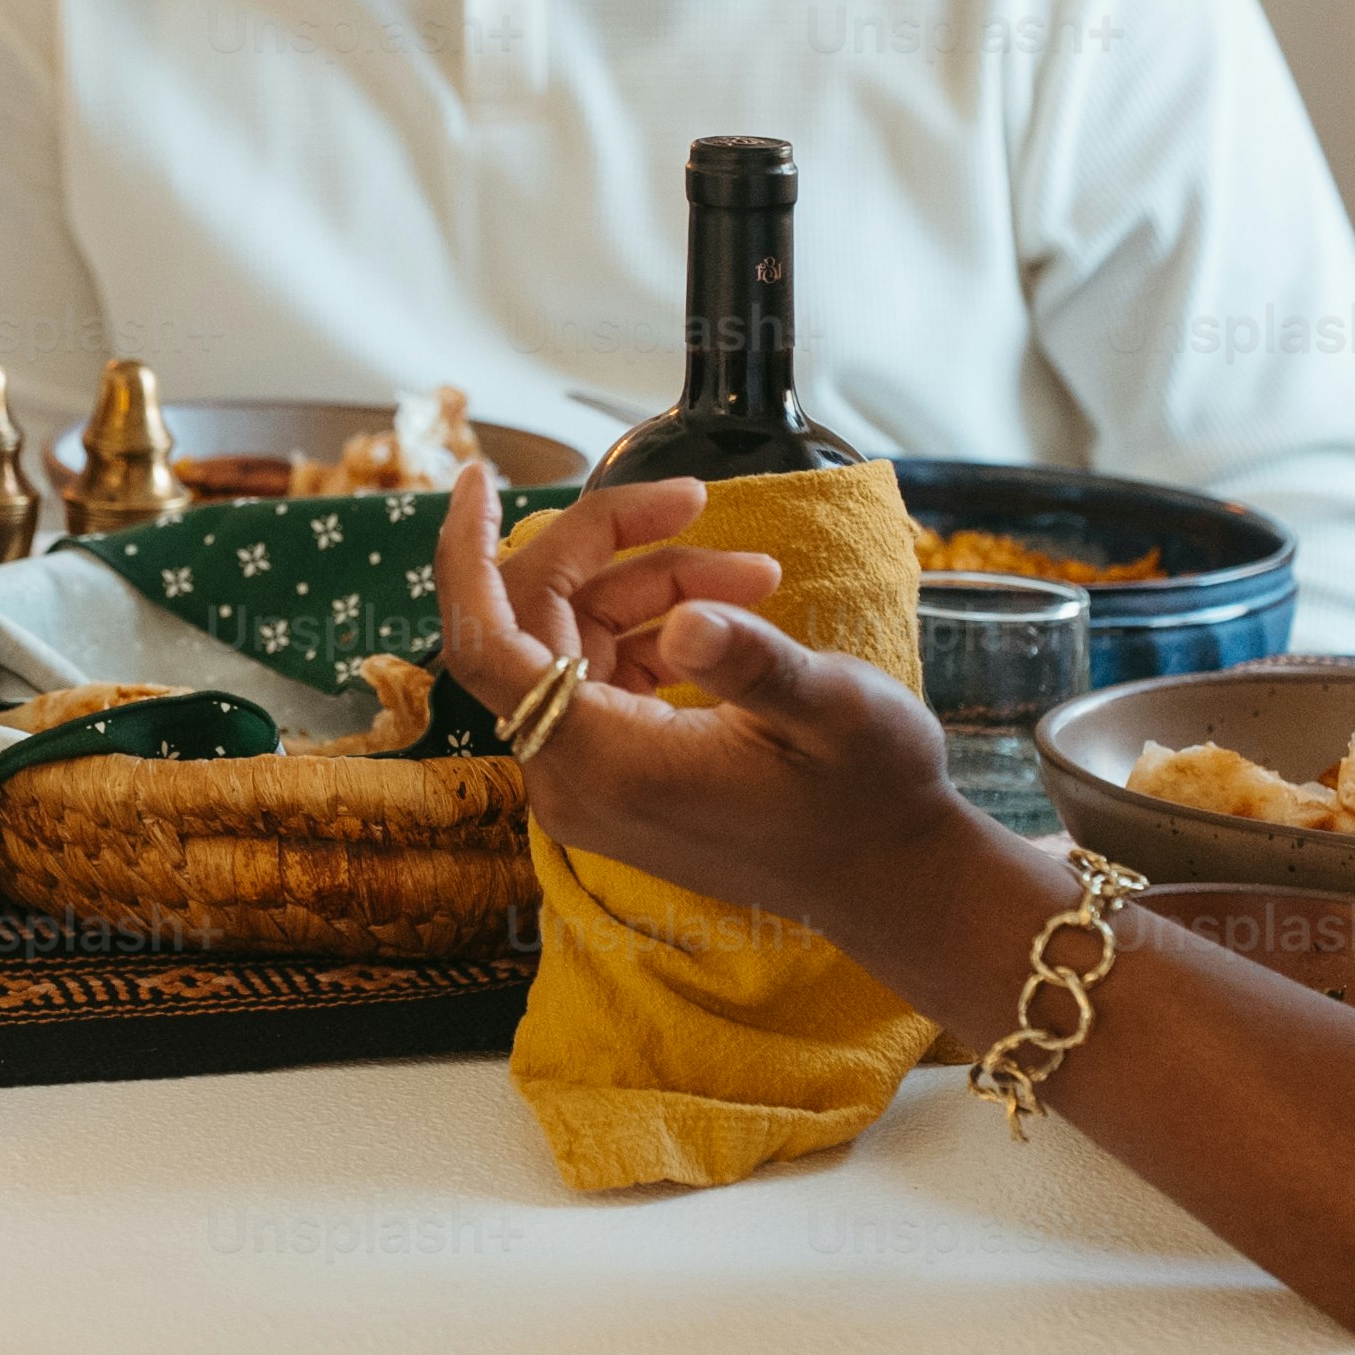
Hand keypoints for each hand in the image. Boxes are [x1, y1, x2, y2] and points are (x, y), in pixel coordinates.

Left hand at [432, 465, 982, 939]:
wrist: (888, 876)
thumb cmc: (868, 796)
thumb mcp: (833, 711)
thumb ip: (754, 662)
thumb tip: (685, 623)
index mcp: (603, 760)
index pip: (483, 647)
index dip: (466, 555)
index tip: (474, 478)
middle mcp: (574, 776)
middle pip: (534, 625)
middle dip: (608, 548)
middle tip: (697, 500)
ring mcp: (592, 780)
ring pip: (575, 642)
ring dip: (652, 587)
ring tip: (757, 575)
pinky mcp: (620, 776)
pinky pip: (605, 675)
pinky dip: (655, 628)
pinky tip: (728, 611)